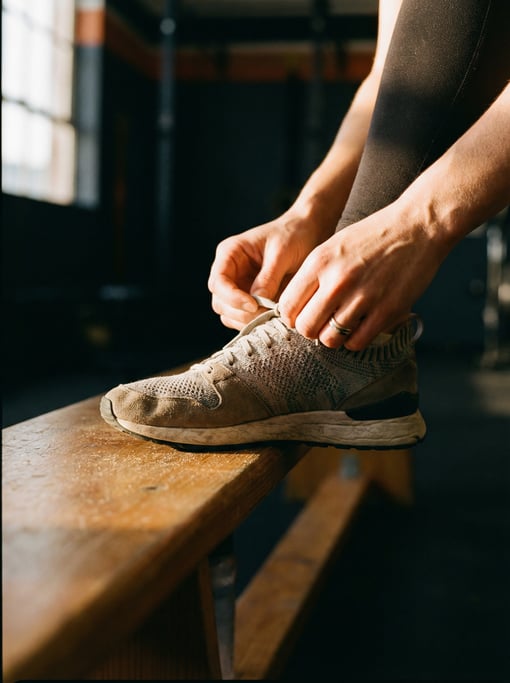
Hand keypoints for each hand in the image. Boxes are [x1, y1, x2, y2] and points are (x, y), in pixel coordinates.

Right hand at [208, 209, 325, 329]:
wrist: (306, 234)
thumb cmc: (292, 235)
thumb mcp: (282, 253)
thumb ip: (269, 277)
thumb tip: (257, 302)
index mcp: (230, 253)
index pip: (218, 282)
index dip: (232, 297)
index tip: (253, 305)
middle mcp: (229, 272)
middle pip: (220, 302)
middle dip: (240, 312)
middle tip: (266, 315)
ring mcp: (238, 287)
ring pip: (229, 314)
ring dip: (247, 320)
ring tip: (271, 318)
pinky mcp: (249, 299)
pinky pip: (243, 318)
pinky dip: (255, 323)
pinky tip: (272, 319)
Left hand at [279, 201, 446, 349]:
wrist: (418, 225)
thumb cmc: (373, 236)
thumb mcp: (333, 246)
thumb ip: (313, 275)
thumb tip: (296, 308)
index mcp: (319, 262)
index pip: (288, 306)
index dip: (292, 317)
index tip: (302, 316)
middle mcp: (337, 281)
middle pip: (306, 327)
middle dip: (311, 330)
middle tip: (321, 324)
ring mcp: (363, 298)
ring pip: (330, 339)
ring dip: (333, 337)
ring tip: (342, 325)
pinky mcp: (387, 311)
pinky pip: (357, 342)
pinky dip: (355, 340)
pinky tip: (360, 326)